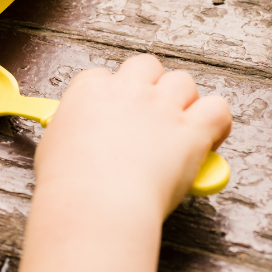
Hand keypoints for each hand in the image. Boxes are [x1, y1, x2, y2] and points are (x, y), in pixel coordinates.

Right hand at [34, 53, 231, 222]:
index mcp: (90, 90)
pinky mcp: (191, 131)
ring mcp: (162, 108)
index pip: (104, 76)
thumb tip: (75, 139)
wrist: (95, 205)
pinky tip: (208, 138)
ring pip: (183, 81)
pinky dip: (217, 120)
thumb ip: (70, 132)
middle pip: (147, 65)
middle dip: (150, 85)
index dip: (112, 95)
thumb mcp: (52, 147)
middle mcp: (129, 91)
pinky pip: (218, 108)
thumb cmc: (68, 185)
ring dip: (183, 100)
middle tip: (150, 113)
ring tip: (179, 127)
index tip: (115, 115)